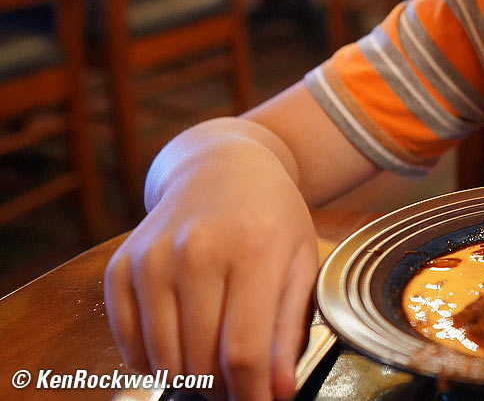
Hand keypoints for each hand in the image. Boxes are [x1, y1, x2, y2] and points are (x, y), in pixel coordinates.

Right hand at [104, 142, 318, 400]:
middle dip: (223, 389)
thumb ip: (289, 330)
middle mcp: (195, 252)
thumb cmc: (270, 216)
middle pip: (201, 359)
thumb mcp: (299, 262)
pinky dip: (153, 361)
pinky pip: (128, 344)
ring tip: (214, 364)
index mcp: (252, 250)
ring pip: (163, 359)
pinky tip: (180, 344)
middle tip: (240, 384)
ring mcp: (152, 259)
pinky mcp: (120, 267)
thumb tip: (278, 391)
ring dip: (189, 378)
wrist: (219, 168)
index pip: (244, 350)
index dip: (251, 393)